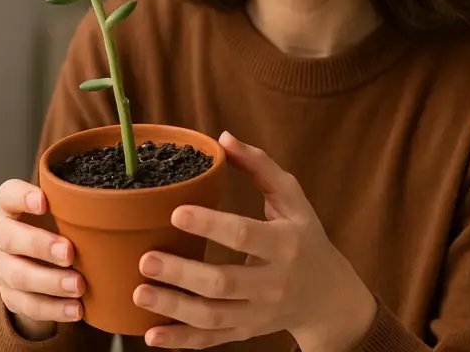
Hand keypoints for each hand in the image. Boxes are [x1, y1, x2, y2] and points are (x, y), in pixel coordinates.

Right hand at [0, 179, 85, 339]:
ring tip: (79, 285)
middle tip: (69, 252)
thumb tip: (123, 197)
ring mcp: (2, 267)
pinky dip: (54, 309)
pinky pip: (28, 305)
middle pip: (9, 237)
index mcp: (10, 207)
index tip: (44, 202)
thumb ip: (80, 202)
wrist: (42, 261)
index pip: (7, 195)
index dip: (22, 197)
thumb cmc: (59, 225)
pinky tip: (76, 309)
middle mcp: (1, 235)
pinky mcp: (10, 295)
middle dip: (39, 245)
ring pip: (18, 276)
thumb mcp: (65, 210)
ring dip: (50, 282)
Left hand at [133, 132, 377, 349]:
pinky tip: (152, 335)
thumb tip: (225, 138)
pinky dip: (181, 342)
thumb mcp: (293, 199)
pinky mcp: (246, 332)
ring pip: (213, 317)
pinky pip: (211, 340)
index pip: (245, 235)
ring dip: (174, 308)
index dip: (210, 224)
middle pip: (224, 283)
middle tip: (146, 258)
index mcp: (285, 244)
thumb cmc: (305, 238)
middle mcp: (273, 283)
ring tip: (140, 291)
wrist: (329, 297)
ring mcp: (259, 313)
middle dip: (183, 273)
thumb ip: (261, 167)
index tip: (177, 212)